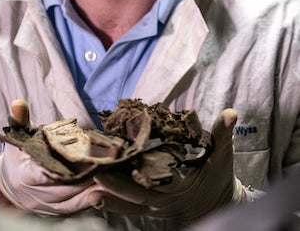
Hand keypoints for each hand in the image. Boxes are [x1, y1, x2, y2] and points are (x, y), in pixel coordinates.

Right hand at [0, 100, 102, 216]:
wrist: (10, 183)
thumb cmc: (18, 155)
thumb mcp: (17, 137)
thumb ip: (20, 120)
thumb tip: (18, 103)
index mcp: (23, 173)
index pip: (39, 174)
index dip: (58, 169)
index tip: (77, 161)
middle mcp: (33, 194)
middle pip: (62, 186)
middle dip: (83, 175)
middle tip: (105, 162)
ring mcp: (45, 206)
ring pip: (71, 199)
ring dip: (91, 187)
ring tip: (111, 174)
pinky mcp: (55, 212)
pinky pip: (75, 208)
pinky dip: (90, 199)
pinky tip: (106, 189)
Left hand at [89, 109, 243, 224]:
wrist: (219, 204)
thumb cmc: (219, 176)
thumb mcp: (223, 155)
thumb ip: (223, 134)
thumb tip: (231, 113)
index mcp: (185, 183)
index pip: (166, 180)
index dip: (151, 177)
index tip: (135, 170)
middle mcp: (168, 199)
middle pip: (140, 194)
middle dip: (119, 186)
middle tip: (98, 174)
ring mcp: (157, 206)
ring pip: (131, 204)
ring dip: (111, 197)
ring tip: (91, 190)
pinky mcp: (150, 208)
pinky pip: (130, 208)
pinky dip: (114, 204)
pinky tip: (96, 198)